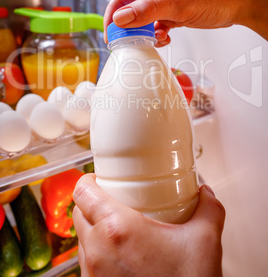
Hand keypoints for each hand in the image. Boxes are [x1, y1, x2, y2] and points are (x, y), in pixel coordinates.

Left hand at [73, 174, 224, 276]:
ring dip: (93, 227)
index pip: (82, 191)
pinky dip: (96, 251)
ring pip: (81, 238)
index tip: (100, 177)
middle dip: (92, 201)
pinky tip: (119, 253)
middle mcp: (97, 250)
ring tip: (118, 226)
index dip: (88, 179)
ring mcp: (93, 273)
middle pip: (78, 212)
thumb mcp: (205, 241)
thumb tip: (206, 193)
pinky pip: (86, 261)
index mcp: (117, 228)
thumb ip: (209, 208)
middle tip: (114, 198)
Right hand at [104, 0, 267, 44]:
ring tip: (154, 40)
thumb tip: (121, 17)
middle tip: (128, 43)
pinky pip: (155, 27)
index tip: (110, 35)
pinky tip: (165, 38)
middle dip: (127, 28)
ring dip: (143, 33)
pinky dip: (156, 36)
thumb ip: (148, 10)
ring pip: (142, 21)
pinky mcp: (172, 15)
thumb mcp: (178, 4)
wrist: (235, 4)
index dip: (112, 16)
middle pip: (130, 11)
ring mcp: (164, 4)